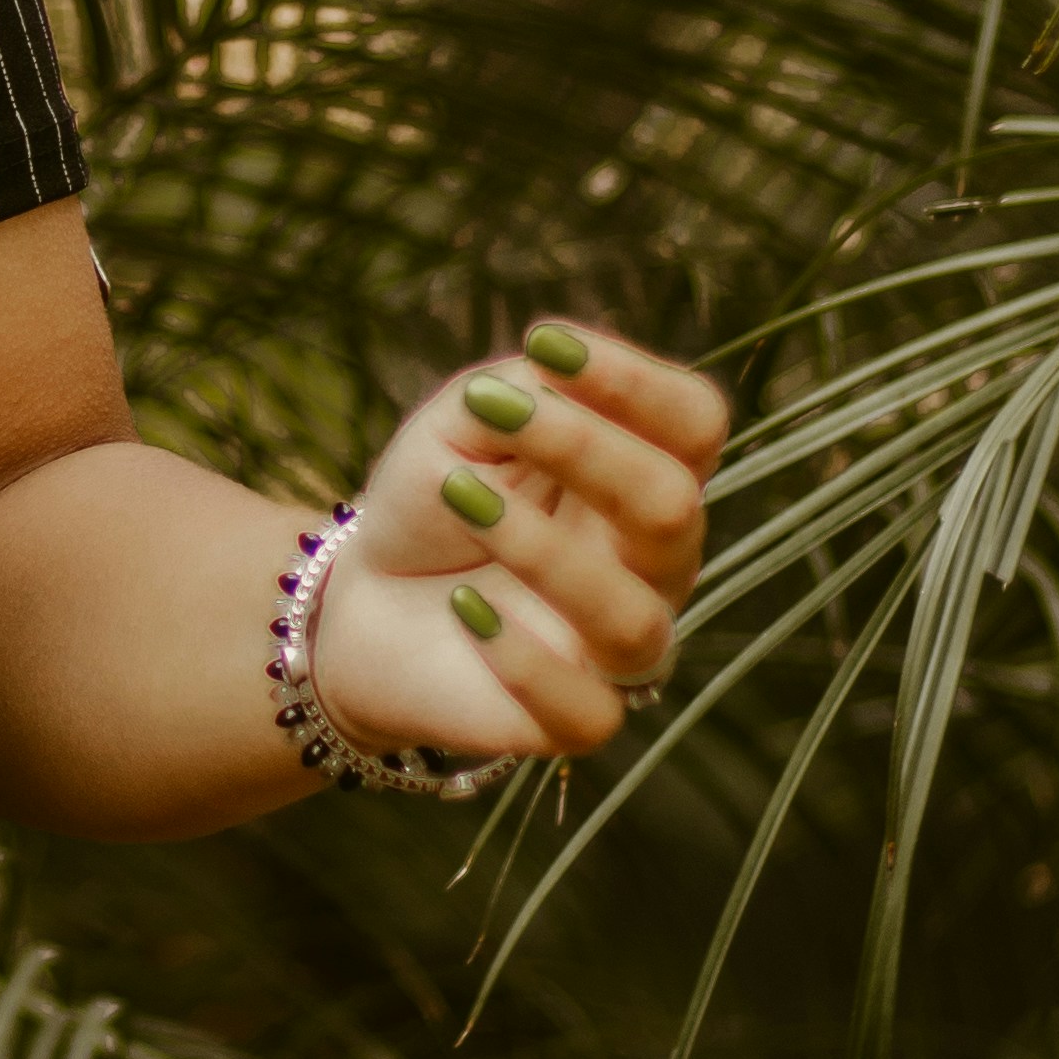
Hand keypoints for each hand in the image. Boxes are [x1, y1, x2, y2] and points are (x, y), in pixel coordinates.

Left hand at [309, 319, 725, 764]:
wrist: (361, 597)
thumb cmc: (437, 493)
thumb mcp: (468, 420)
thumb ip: (527, 386)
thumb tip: (560, 361)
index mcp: (649, 477)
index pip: (697, 424)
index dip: (636, 381)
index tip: (544, 340)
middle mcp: (655, 564)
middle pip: (674, 506)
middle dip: (583, 450)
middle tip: (488, 414)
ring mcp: (620, 647)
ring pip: (633, 617)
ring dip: (544, 551)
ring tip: (460, 498)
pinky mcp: (575, 718)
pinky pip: (589, 712)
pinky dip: (524, 662)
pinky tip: (464, 608)